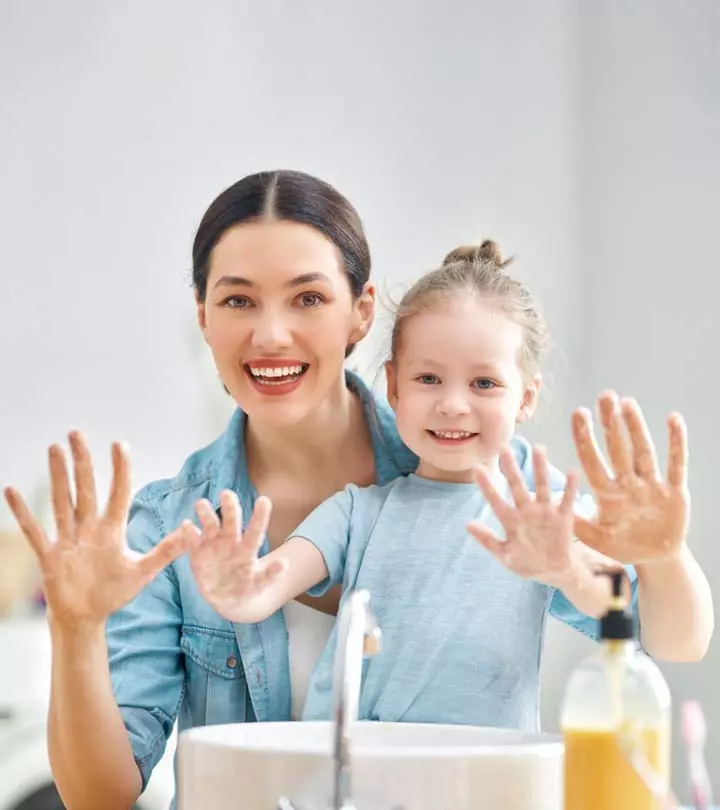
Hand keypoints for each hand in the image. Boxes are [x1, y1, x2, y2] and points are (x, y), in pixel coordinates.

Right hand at [3, 432, 187, 627]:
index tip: (119, 444)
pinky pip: (34, 531)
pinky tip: (12, 490)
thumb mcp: (144, 571)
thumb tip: (192, 530)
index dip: (119, 469)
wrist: (87, 618)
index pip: (118, 492)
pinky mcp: (50, 556)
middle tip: (76, 432)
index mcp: (112, 530)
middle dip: (83, 461)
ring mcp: (68, 539)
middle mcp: (89, 528)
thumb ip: (166, 550)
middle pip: (86, 489)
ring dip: (57, 476)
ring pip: (62, 501)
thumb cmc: (114, 592)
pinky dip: (23, 512)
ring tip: (54, 449)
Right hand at [183, 490, 286, 621]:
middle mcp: (231, 541)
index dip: (260, 516)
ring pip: (210, 526)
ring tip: (201, 503)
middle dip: (229, 508)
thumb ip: (270, 575)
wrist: (229, 599)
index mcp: (247, 548)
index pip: (255, 530)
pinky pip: (192, 541)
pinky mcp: (198, 553)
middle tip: (227, 493)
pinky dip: (189, 533)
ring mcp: (213, 545)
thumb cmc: (248, 587)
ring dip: (206, 515)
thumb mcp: (259, 584)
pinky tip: (186, 524)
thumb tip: (285, 564)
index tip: (264, 500)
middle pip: (231, 522)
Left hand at [468, 445, 581, 587]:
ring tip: (539, 448)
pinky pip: (567, 500)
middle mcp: (527, 511)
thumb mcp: (505, 555)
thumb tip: (467, 524)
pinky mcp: (563, 517)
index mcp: (511, 521)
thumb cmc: (527, 562)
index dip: (487, 486)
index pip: (496, 500)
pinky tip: (572, 472)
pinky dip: (571, 487)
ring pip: (542, 487)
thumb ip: (487, 540)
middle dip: (511, 469)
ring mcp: (545, 512)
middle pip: (518, 487)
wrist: (554, 571)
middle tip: (504, 448)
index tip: (477, 468)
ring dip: (540, 469)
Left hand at [572, 391, 689, 564]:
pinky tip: (673, 419)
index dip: (585, 437)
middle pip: (617, 448)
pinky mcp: (674, 491)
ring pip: (642, 451)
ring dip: (636, 428)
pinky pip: (676, 464)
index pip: (592, 460)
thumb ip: (577, 524)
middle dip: (611, 423)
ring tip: (628, 403)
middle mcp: (627, 483)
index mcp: (606, 493)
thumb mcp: (597, 538)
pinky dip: (676, 443)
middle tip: (604, 396)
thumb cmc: (622, 545)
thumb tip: (552, 505)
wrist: (654, 558)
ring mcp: (651, 485)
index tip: (578, 413)